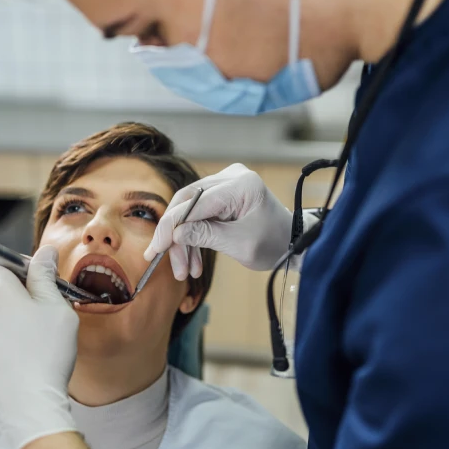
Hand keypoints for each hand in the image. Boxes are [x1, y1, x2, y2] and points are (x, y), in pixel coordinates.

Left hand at [0, 245, 78, 448]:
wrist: (25, 408)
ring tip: (43, 339)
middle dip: (24, 294)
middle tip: (51, 310)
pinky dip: (11, 341)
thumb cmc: (44, 354)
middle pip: (0, 289)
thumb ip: (47, 275)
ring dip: (17, 319)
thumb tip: (45, 252)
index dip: (25, 266)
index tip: (44, 279)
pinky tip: (31, 358)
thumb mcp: (56, 306)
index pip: (2, 262)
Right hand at [145, 163, 291, 278]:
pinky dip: (194, 237)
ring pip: (189, 210)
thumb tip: (175, 233)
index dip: (171, 227)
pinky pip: (198, 213)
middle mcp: (231, 177)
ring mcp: (226, 183)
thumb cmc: (274, 243)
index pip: (194, 202)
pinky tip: (194, 262)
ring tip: (186, 271)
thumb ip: (206, 235)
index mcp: (241, 185)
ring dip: (184, 242)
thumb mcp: (240, 245)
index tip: (155, 250)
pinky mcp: (223, 194)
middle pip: (187, 203)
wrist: (293, 242)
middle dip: (176, 237)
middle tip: (171, 265)